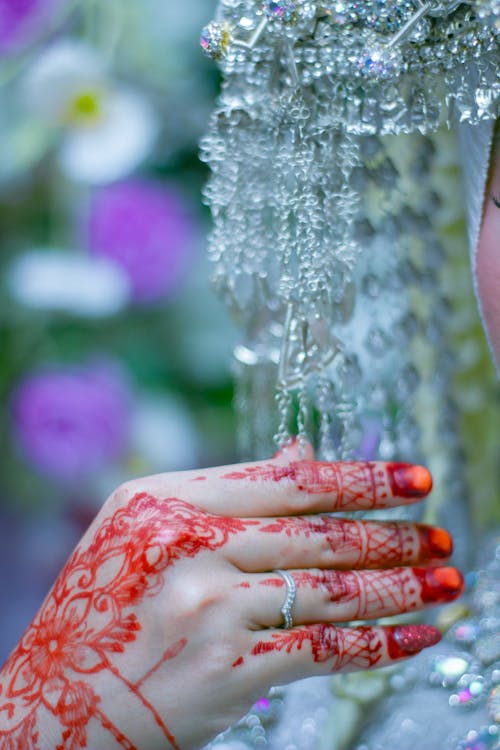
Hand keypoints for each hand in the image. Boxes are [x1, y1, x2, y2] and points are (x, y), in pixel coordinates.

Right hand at [0, 445, 462, 749]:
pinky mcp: (225, 671)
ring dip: (400, 585)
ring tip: (447, 580)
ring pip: (330, 588)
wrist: (53, 702)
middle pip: (318, 533)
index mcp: (168, 499)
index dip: (358, 477)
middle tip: (442, 534)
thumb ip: (230, 491)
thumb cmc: (106, 609)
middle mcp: (188, 545)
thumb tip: (300, 452)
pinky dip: (378, 642)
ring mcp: (207, 607)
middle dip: (392, 535)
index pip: (286, 480)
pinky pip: (321, 648)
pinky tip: (417, 637)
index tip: (414, 478)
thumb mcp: (149, 529)